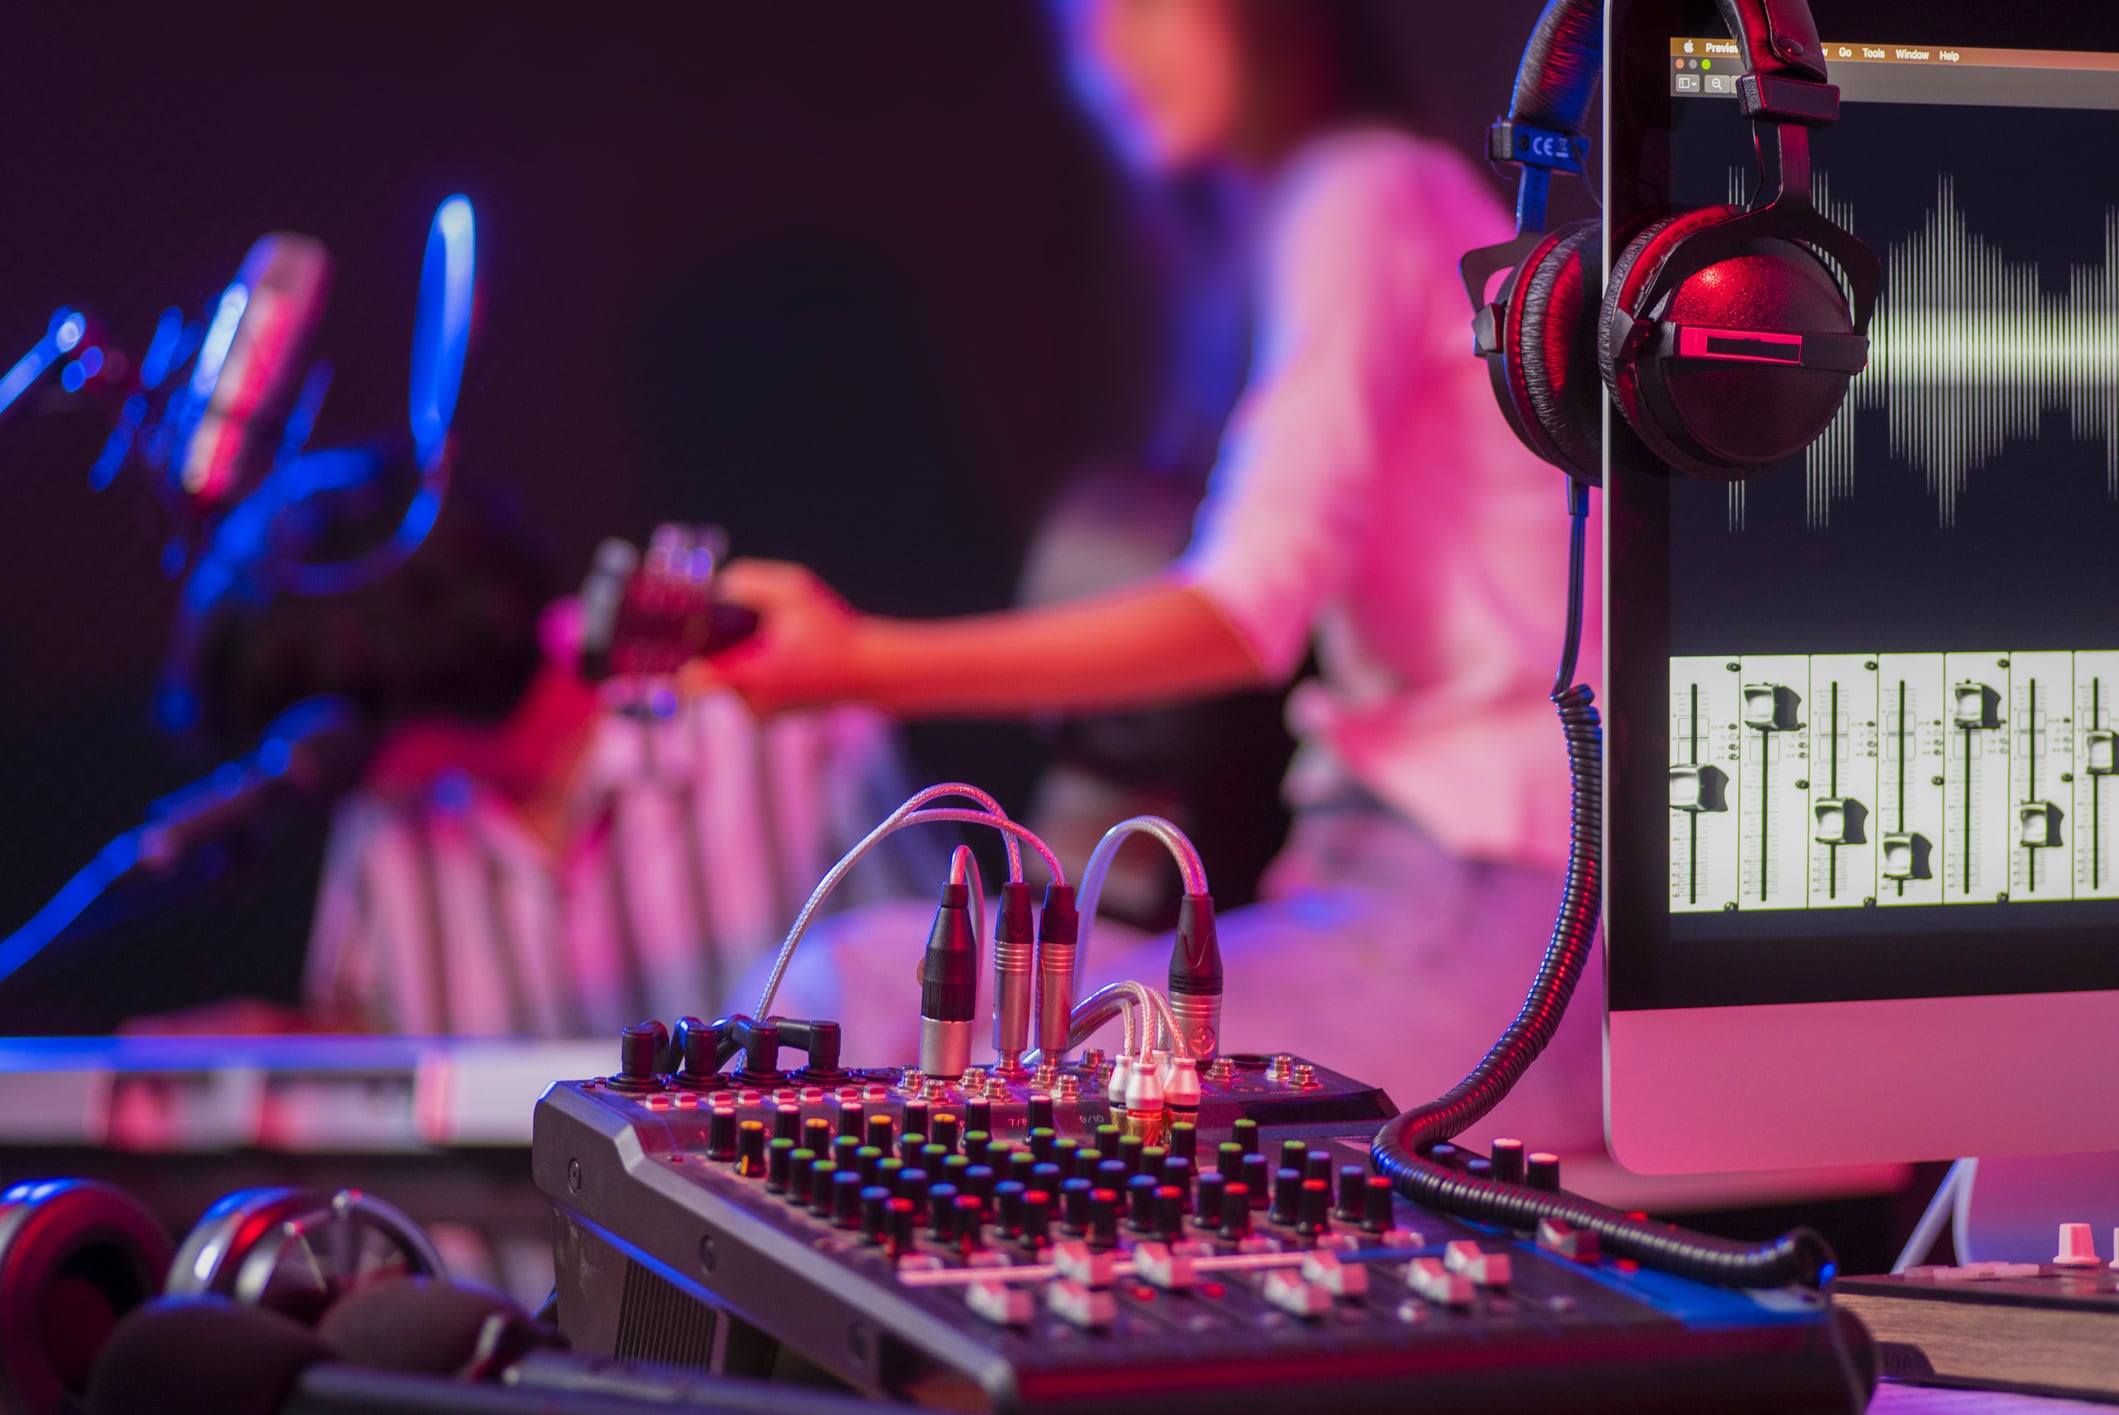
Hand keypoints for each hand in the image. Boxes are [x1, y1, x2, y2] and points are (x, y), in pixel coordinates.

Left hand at [679, 558, 871, 716]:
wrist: (871, 671)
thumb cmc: (836, 631)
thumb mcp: (795, 588)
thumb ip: (750, 580)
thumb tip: (717, 587)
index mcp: (752, 673)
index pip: (690, 677)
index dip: (678, 656)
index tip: (680, 635)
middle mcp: (752, 702)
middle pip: (705, 675)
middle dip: (715, 649)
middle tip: (740, 628)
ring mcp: (760, 714)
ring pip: (725, 683)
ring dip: (736, 660)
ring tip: (770, 642)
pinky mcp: (770, 717)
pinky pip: (744, 691)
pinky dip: (753, 673)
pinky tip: (780, 656)